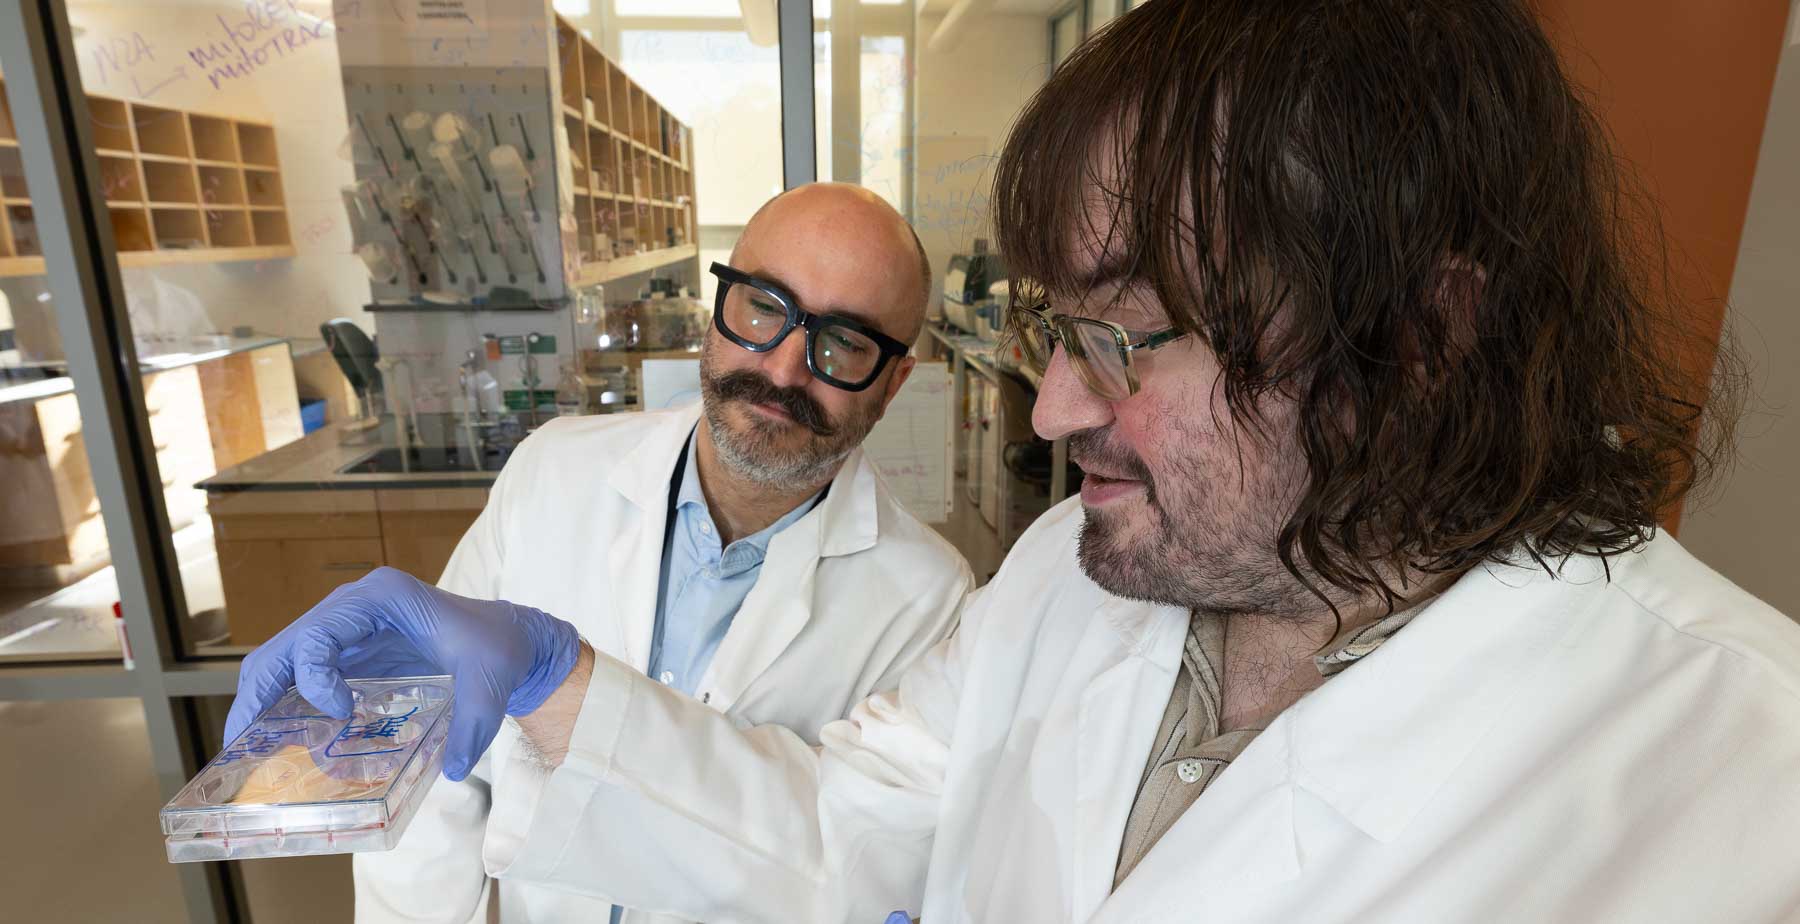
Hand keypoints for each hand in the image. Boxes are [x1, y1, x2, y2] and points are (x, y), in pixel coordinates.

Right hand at [224, 567, 580, 780]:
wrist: (506, 638)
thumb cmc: (496, 648)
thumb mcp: (492, 682)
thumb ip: (476, 723)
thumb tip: (452, 770)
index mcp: (381, 597)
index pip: (318, 632)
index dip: (314, 675)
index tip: (341, 712)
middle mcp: (353, 606)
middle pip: (284, 646)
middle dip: (257, 694)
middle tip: (242, 746)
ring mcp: (345, 627)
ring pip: (281, 659)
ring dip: (260, 702)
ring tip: (246, 749)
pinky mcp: (346, 651)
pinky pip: (299, 673)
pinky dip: (282, 703)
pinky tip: (277, 739)